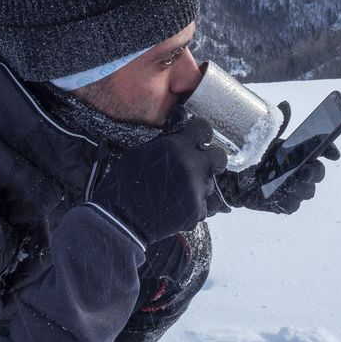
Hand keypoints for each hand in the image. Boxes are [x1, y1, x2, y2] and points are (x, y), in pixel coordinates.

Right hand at [88, 108, 227, 246]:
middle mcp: (192, 167)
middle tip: (199, 164)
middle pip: (219, 156)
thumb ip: (166, 140)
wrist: (121, 220)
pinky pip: (204, 205)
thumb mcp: (140, 152)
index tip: (196, 136)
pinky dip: (194, 205)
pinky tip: (176, 206)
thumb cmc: (125, 182)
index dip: (200, 132)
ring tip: (177, 191)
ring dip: (199, 185)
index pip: (204, 128)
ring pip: (210, 183)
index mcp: (177, 147)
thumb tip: (180, 121)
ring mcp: (197, 191)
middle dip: (211, 159)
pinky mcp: (197, 212)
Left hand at [217, 101, 340, 213]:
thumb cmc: (250, 156)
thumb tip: (286, 105)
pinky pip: (292, 206)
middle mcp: (298, 170)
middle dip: (315, 173)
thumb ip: (277, 125)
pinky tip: (276, 196)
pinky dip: (286, 202)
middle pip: (318, 173)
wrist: (231, 178)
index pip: (321, 151)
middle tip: (303, 171)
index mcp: (297, 153)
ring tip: (286, 184)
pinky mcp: (281, 203)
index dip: (330, 151)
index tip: (333, 154)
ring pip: (307, 191)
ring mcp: (292, 188)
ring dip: (299, 188)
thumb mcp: (262, 139)